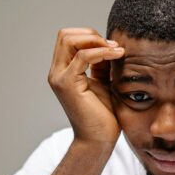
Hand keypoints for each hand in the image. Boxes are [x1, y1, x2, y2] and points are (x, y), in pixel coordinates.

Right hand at [47, 28, 124, 144]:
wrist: (99, 140)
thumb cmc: (103, 116)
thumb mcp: (104, 82)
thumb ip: (102, 64)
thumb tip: (110, 45)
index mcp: (63, 70)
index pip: (68, 38)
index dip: (90, 36)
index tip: (112, 46)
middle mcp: (57, 72)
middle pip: (65, 34)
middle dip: (91, 34)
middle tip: (113, 46)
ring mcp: (59, 77)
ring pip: (69, 40)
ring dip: (96, 40)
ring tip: (116, 50)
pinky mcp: (67, 84)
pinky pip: (83, 56)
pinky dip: (101, 51)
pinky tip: (117, 56)